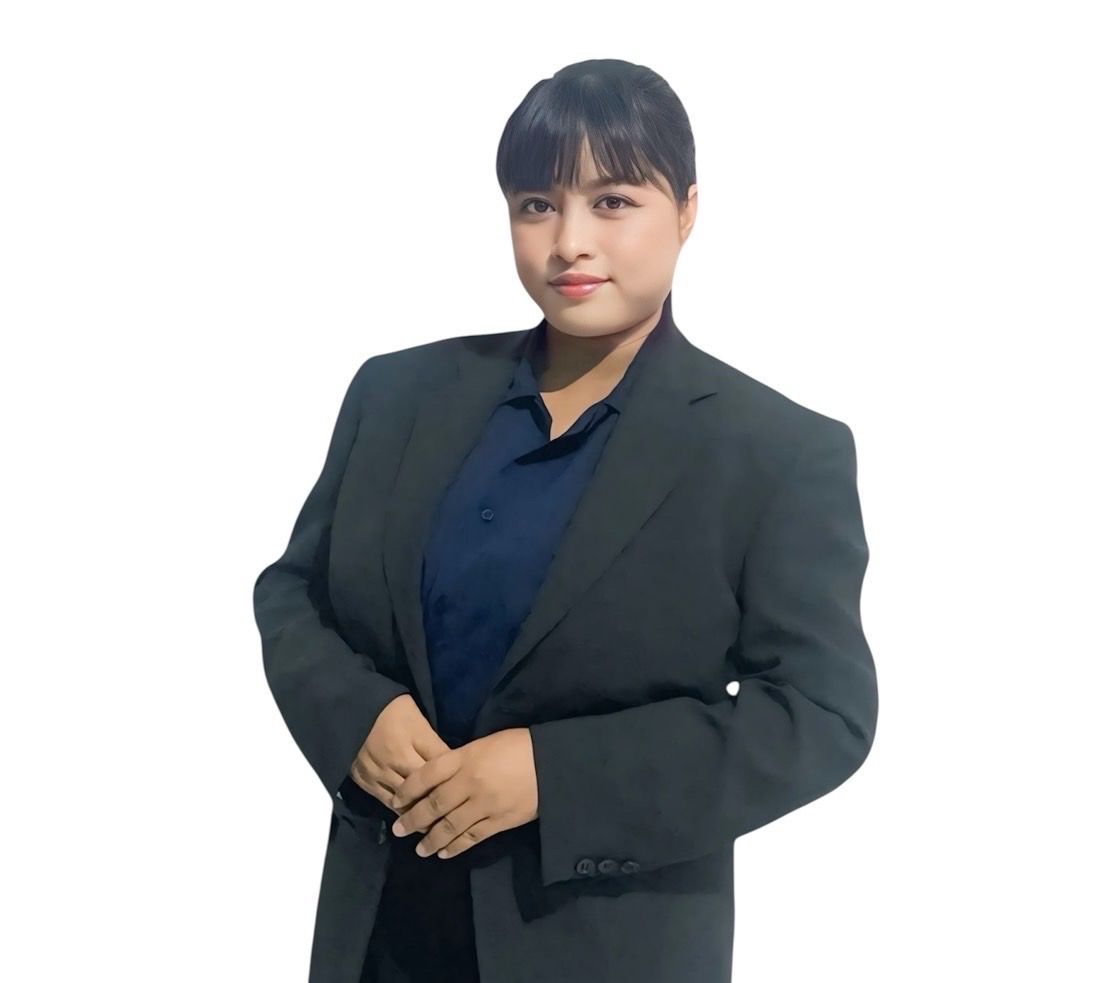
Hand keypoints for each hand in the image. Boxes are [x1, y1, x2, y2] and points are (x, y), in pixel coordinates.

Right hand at [349, 694, 451, 812]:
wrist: (354, 710)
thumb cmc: (392, 710)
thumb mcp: (419, 720)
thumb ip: (434, 744)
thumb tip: (454, 765)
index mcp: (412, 740)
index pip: (438, 767)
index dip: (453, 781)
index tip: (465, 794)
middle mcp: (396, 760)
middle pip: (423, 789)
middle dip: (439, 802)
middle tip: (456, 815)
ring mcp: (379, 773)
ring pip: (405, 802)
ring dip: (420, 813)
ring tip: (436, 823)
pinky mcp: (365, 782)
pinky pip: (387, 803)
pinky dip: (401, 812)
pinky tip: (413, 818)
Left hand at [389, 728, 538, 858]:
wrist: (551, 762)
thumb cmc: (518, 746)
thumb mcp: (484, 744)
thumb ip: (460, 759)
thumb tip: (438, 775)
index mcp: (465, 758)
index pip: (428, 774)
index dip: (408, 788)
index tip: (395, 800)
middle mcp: (470, 782)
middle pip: (435, 804)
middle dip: (413, 818)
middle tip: (398, 829)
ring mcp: (484, 804)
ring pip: (450, 826)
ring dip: (431, 839)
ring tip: (419, 849)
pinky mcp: (499, 821)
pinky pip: (472, 837)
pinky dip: (456, 847)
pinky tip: (445, 853)